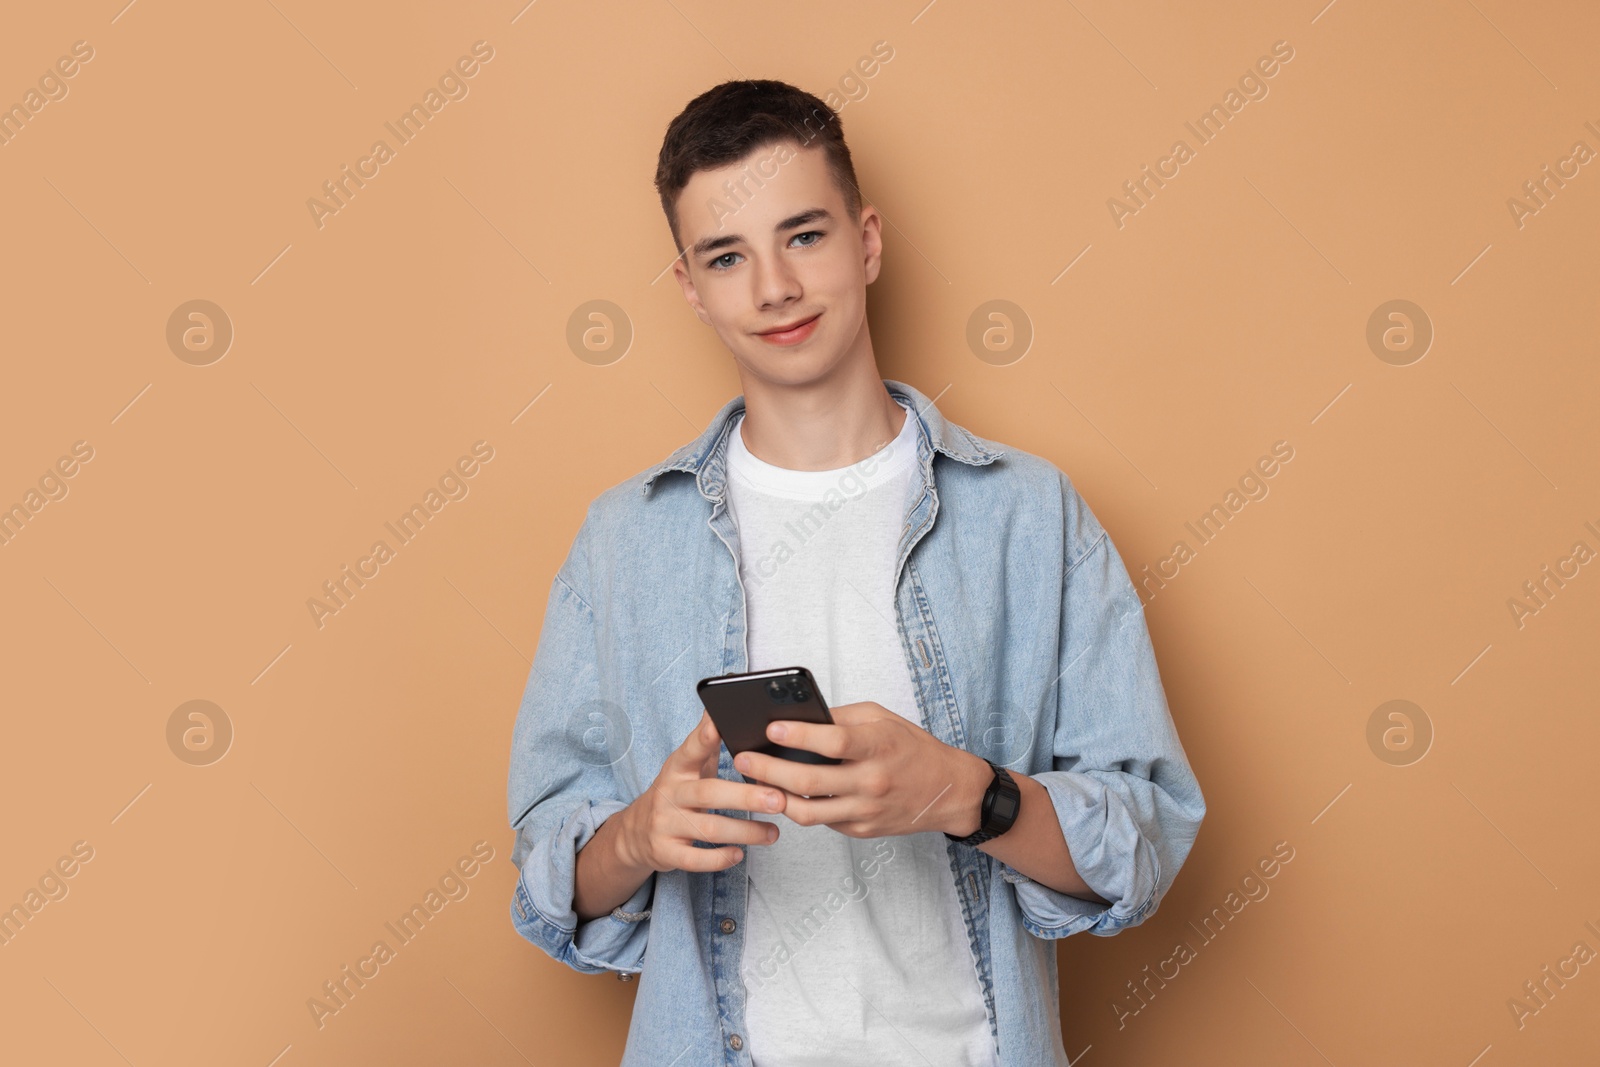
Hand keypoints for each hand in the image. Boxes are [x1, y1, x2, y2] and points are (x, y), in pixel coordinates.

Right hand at [619, 710, 788, 873]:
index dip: (705, 737)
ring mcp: (666, 824)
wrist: (636, 833)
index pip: (692, 749)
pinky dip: (719, 858)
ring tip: (773, 833)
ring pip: (708, 829)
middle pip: (709, 793)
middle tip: (778, 799)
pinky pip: (695, 859)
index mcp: (677, 768)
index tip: (721, 725)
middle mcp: (670, 794)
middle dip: (746, 796)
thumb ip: (706, 742)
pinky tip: (740, 854)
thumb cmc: (677, 792)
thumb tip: (720, 708)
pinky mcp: (666, 852)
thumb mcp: (686, 766)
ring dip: (745, 832)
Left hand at [731, 702, 990, 838]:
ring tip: (754, 781)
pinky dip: (799, 807)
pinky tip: (782, 794)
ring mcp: (866, 810)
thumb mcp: (882, 718)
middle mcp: (872, 781)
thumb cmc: (912, 747)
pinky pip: (822, 821)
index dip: (797, 736)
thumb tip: (799, 719)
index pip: (831, 741)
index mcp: (878, 746)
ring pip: (807, 811)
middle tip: (742, 758)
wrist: (948, 791)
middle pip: (809, 781)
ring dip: (774, 796)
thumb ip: (841, 718)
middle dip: (767, 769)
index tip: (770, 728)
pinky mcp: (861, 830)